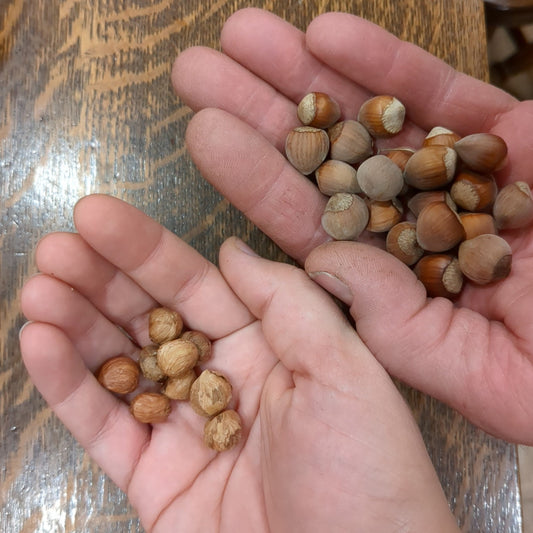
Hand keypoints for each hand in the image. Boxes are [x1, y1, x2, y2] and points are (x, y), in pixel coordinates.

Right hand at [19, 195, 458, 531]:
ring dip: (76, 323)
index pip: (199, 286)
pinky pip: (103, 424)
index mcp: (270, 348)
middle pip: (152, 317)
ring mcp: (185, 430)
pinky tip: (39, 341)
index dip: (149, 251)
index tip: (100, 216)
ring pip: (120, 364)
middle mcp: (224, 381)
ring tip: (39, 286)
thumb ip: (288, 303)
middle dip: (102, 280)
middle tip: (56, 245)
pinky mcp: (154, 480)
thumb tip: (230, 250)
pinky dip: (68, 384)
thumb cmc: (365, 474)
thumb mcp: (344, 371)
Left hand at [172, 8, 532, 443]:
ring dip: (306, 77)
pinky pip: (444, 95)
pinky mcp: (512, 137)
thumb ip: (394, 324)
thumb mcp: (476, 371)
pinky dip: (388, 65)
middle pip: (324, 163)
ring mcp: (459, 175)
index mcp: (393, 281)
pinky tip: (328, 34)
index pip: (309, 224)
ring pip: (371, 118)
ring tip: (243, 34)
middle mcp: (412, 222)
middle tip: (197, 70)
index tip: (202, 133)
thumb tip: (319, 262)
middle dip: (261, 113)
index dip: (255, 178)